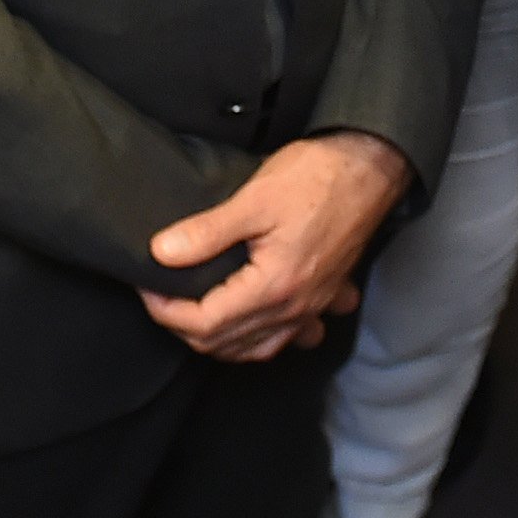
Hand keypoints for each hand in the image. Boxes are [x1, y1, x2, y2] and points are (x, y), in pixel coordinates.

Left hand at [143, 131, 407, 364]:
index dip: (166, 311)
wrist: (371, 168)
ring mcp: (312, 308)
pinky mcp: (323, 297)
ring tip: (194, 315)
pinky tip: (252, 323)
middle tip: (161, 298)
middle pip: (226, 343)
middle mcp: (294, 309)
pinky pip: (288, 338)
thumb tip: (160, 253)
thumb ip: (206, 232)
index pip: (205, 323)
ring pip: (256, 348)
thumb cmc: (316, 178)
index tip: (147, 288)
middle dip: (184, 327)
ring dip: (220, 341)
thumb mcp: (253, 199)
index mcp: (273, 288)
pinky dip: (262, 339)